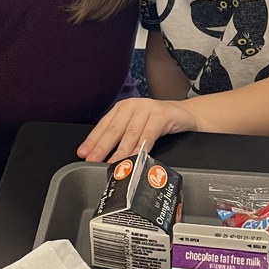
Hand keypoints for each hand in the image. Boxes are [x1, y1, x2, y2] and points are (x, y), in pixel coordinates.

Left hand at [77, 98, 196, 162]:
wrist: (185, 115)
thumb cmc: (158, 122)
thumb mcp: (137, 127)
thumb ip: (122, 138)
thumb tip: (103, 156)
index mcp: (122, 108)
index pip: (104, 125)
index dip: (93, 140)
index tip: (83, 153)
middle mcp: (132, 106)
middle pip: (114, 129)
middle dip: (102, 146)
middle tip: (93, 159)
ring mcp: (147, 108)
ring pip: (130, 133)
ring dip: (120, 150)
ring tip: (113, 162)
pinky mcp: (161, 115)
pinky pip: (148, 134)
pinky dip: (141, 147)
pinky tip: (135, 156)